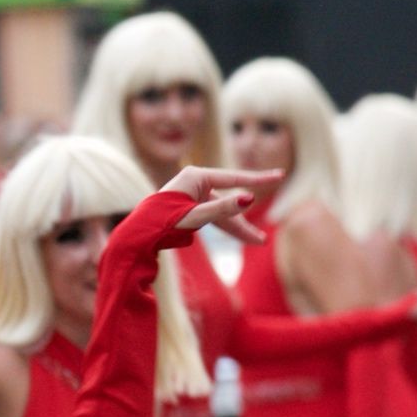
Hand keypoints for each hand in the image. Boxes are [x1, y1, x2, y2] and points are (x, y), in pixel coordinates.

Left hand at [160, 166, 284, 244]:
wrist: (137, 235)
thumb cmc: (161, 223)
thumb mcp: (195, 217)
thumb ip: (222, 209)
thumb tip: (249, 199)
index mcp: (196, 176)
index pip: (234, 178)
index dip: (258, 179)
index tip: (280, 176)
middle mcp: (195, 182)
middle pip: (229, 199)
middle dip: (248, 217)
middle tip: (271, 222)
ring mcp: (193, 195)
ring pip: (222, 211)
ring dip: (238, 227)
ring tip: (258, 240)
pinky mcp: (190, 208)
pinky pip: (213, 216)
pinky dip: (225, 226)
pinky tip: (241, 235)